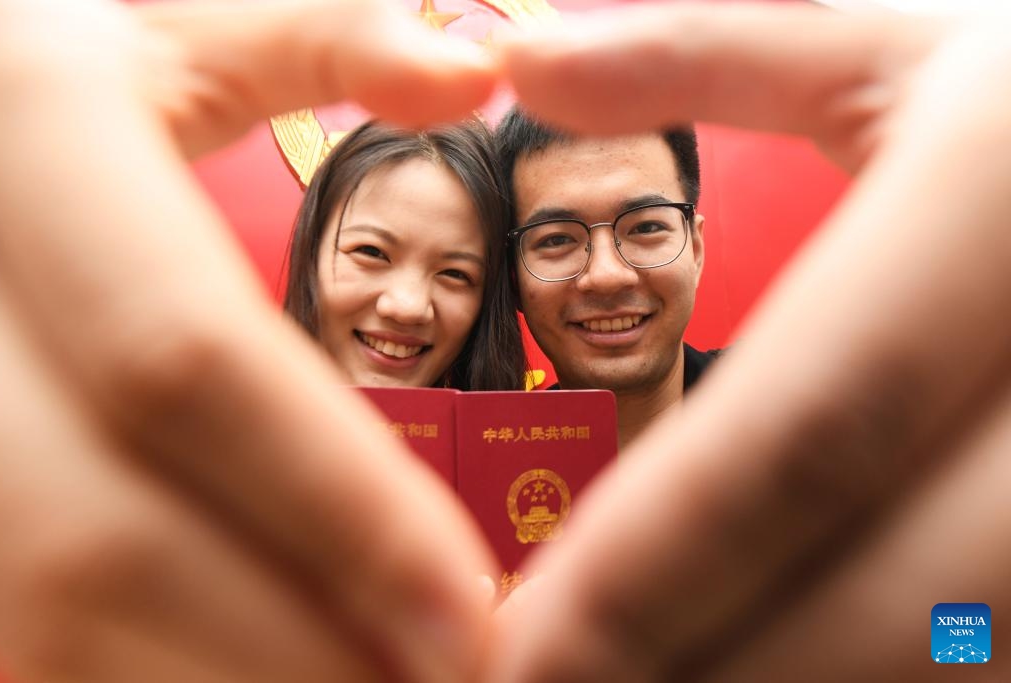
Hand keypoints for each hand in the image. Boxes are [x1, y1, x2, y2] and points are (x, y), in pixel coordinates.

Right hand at [0, 1, 497, 680]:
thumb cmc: (53, 76)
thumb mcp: (174, 27)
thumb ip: (326, 36)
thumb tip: (475, 73)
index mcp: (18, 144)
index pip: (189, 365)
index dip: (337, 506)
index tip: (472, 609)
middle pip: (107, 544)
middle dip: (294, 649)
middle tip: (454, 681)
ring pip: (51, 620)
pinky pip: (25, 633)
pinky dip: (163, 676)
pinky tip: (278, 671)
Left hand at [489, 5, 1010, 679]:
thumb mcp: (891, 56)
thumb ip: (699, 54)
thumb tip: (524, 61)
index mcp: (1000, 208)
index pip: (805, 431)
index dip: (651, 561)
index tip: (516, 644)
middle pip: (885, 593)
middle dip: (692, 672)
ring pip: (951, 657)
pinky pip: (994, 654)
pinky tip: (745, 670)